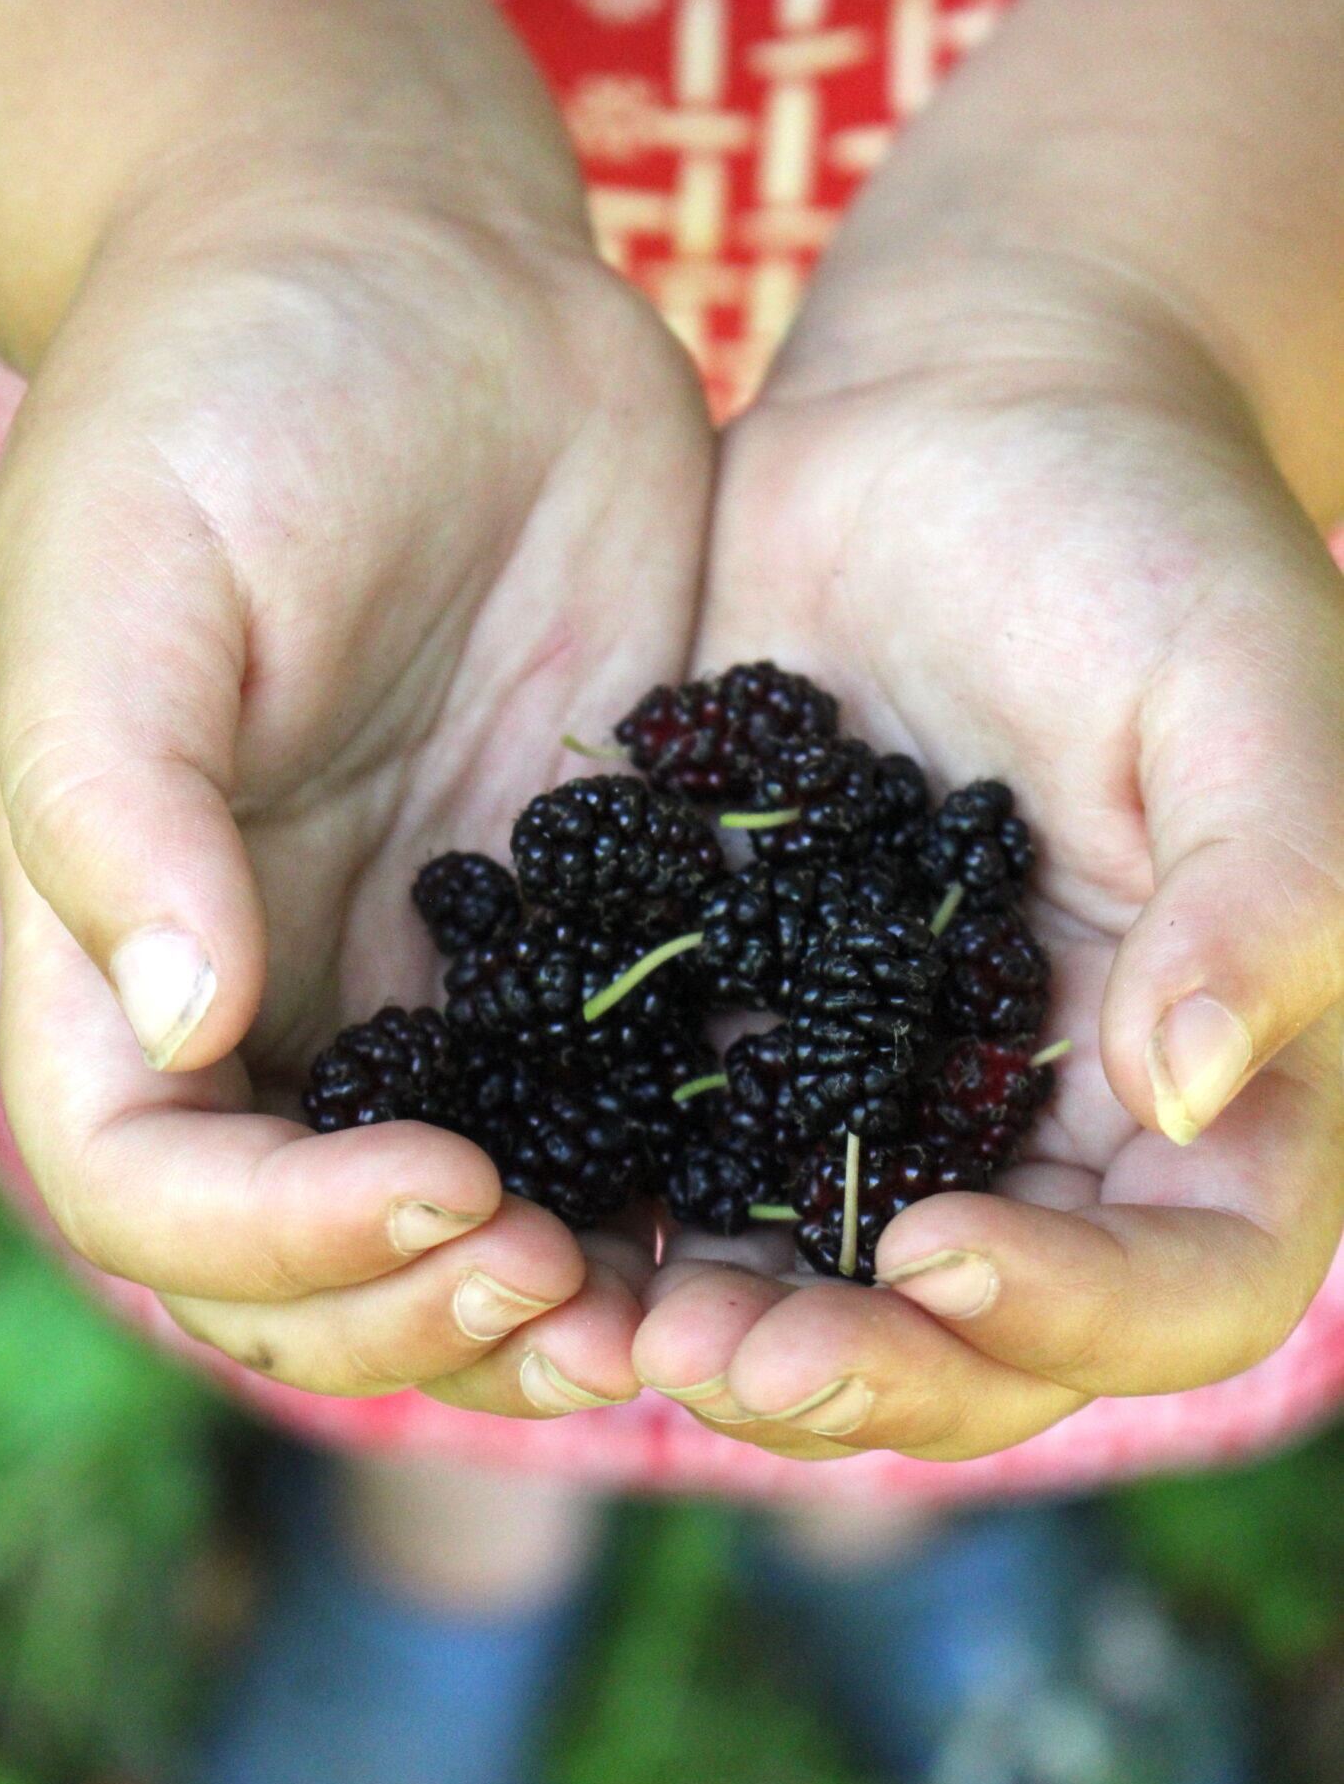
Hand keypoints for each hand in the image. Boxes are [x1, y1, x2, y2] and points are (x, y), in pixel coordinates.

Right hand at [0, 143, 711, 1415]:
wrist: (422, 276)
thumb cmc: (228, 387)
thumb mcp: (128, 570)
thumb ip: (120, 800)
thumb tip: (183, 1020)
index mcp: (130, 931)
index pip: (154, 1179)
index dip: (275, 1239)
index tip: (441, 1189)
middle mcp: (277, 981)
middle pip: (309, 1256)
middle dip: (422, 1316)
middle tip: (573, 1294)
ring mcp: (434, 961)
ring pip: (475, 1216)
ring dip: (558, 1296)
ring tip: (675, 1307)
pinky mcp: (580, 910)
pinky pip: (619, 1094)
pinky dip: (672, 1178)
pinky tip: (767, 1194)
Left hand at [634, 247, 1343, 1459]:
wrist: (964, 414)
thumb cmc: (1145, 534)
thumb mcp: (1244, 688)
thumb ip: (1264, 890)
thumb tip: (1186, 1089)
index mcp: (1219, 1065)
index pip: (1189, 1276)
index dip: (1076, 1309)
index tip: (932, 1251)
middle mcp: (1057, 1108)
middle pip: (986, 1331)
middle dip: (864, 1369)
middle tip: (722, 1358)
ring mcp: (896, 1070)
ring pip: (822, 1275)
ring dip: (723, 1328)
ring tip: (600, 1327)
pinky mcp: (760, 1009)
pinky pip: (696, 1147)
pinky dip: (624, 1204)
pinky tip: (520, 1209)